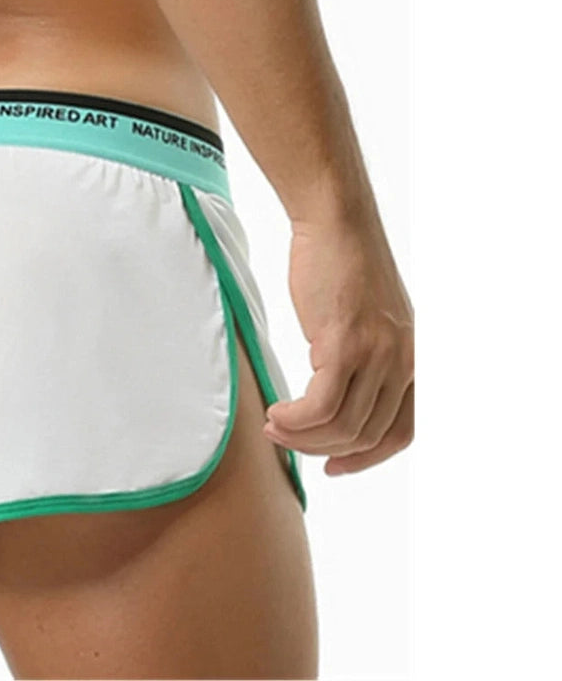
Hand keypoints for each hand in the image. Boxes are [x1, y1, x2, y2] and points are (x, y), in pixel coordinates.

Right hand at [265, 213, 413, 474]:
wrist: (336, 222)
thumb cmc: (341, 263)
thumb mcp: (367, 320)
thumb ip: (363, 358)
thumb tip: (332, 394)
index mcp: (414, 359)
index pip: (401, 432)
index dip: (367, 458)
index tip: (333, 465)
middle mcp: (404, 361)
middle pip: (367, 435)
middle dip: (322, 450)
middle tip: (286, 441)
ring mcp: (378, 354)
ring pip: (343, 426)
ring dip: (302, 437)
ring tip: (274, 427)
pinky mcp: (346, 344)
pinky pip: (322, 405)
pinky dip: (295, 420)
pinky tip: (276, 413)